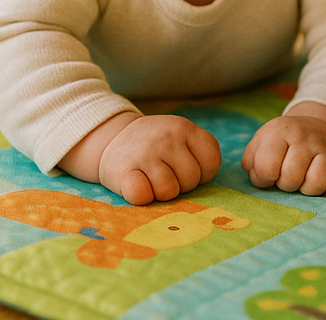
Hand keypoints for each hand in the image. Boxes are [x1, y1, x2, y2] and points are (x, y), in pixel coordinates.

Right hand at [87, 114, 220, 204]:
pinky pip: (142, 196)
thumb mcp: (182, 136)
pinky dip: (142, 197)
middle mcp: (167, 137)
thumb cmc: (157, 145)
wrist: (114, 137)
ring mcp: (145, 153)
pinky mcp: (123, 171)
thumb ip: (198, 153)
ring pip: (169, 191)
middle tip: (166, 174)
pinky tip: (137, 185)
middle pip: (191, 180)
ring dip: (161, 192)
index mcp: (185, 128)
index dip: (203, 173)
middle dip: (181, 184)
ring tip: (151, 178)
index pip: (212, 161)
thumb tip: (203, 182)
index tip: (187, 169)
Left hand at [241, 102, 325, 196]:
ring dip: (307, 189)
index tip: (269, 172)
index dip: (264, 178)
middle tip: (288, 175)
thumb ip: (251, 162)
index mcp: (281, 131)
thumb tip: (260, 178)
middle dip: (286, 184)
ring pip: (317, 183)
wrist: (315, 128)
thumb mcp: (260, 144)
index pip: (267, 167)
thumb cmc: (281, 144)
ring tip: (304, 179)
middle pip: (292, 178)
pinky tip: (322, 180)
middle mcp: (306, 137)